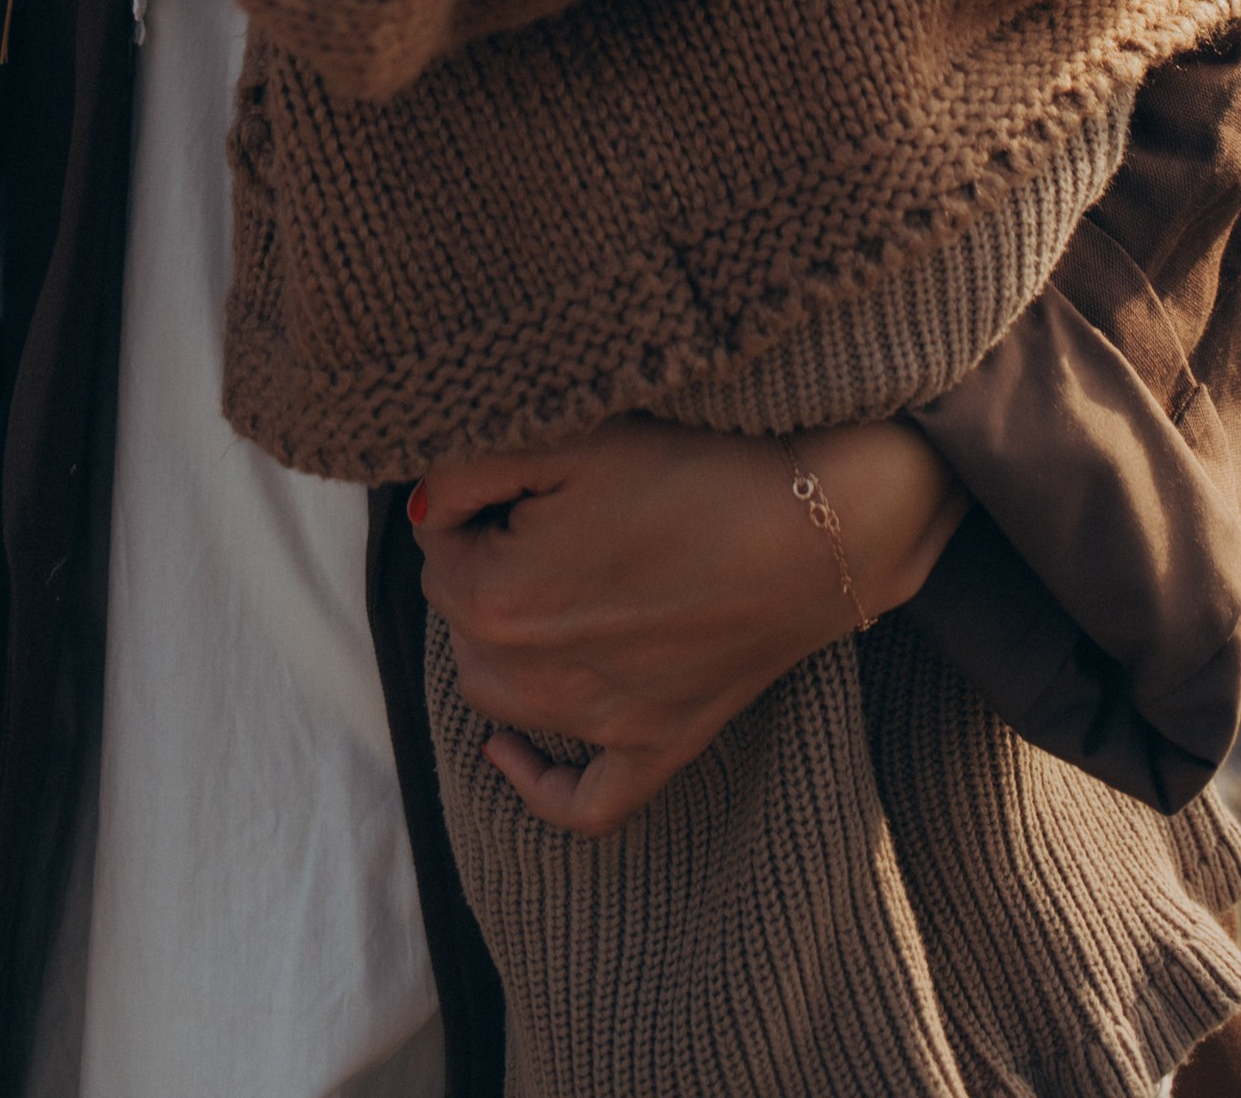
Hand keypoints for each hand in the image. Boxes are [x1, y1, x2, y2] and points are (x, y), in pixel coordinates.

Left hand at [414, 413, 964, 836]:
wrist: (814, 523)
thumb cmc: (693, 466)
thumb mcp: (569, 437)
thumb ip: (469, 466)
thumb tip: (426, 508)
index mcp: (497, 598)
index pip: (438, 546)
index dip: (473, 502)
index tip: (521, 473)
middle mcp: (533, 676)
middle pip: (460, 617)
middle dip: (483, 563)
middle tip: (542, 511)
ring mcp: (598, 723)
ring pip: (495, 695)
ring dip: (495, 643)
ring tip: (534, 581)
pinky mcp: (657, 747)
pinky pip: (584, 801)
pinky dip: (538, 784)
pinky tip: (508, 752)